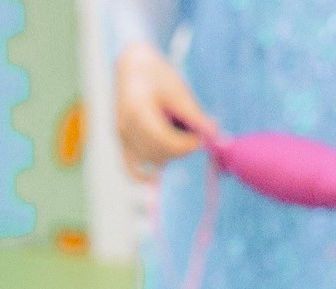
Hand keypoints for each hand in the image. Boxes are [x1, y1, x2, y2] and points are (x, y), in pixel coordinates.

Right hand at [115, 42, 212, 177]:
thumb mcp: (178, 90)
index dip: (187, 145)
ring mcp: (121, 138)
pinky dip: (147, 174)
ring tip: (178, 134)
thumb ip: (194, 115)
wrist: (132, 67)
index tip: (203, 138)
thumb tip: (215, 135)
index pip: (164, 141)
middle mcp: (125, 128)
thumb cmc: (155, 74)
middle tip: (195, 135)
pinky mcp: (122, 144)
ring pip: (150, 162)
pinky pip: (132, 169)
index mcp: (138, 111)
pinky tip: (160, 174)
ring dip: (170, 155)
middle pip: (158, 154)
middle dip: (181, 149)